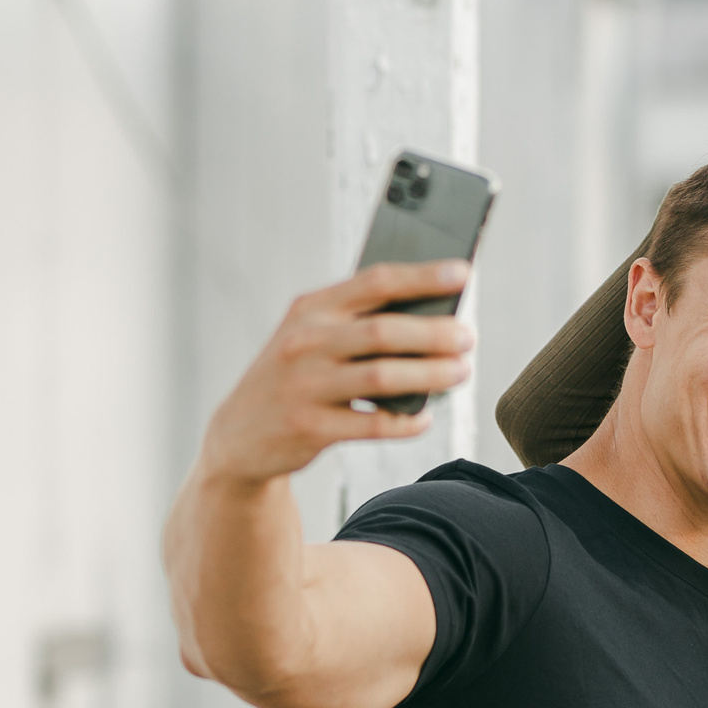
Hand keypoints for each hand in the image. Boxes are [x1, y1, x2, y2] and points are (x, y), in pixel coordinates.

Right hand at [197, 261, 474, 484]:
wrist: (239, 434)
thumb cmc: (296, 375)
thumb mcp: (311, 337)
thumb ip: (358, 322)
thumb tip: (434, 317)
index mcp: (310, 308)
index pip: (374, 282)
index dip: (422, 276)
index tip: (462, 273)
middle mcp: (304, 342)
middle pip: (385, 332)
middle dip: (435, 334)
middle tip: (468, 338)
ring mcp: (305, 385)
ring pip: (384, 377)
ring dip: (431, 375)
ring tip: (461, 372)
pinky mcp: (309, 427)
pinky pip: (373, 424)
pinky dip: (406, 421)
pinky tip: (425, 417)